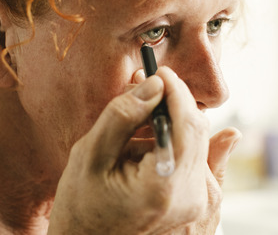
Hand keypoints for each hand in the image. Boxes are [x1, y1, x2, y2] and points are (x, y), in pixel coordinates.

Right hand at [47, 67, 239, 234]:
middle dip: (172, 101)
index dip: (175, 90)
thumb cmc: (80, 207)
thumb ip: (123, 116)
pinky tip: (140, 145)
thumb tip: (154, 83)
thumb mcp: (90, 155)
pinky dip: (170, 140)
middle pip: (196, 130)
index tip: (157, 70)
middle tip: (143, 85)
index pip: (187, 123)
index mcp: (164, 186)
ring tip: (132, 124)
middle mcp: (189, 196)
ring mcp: (194, 202)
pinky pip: (191, 156)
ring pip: (195, 140)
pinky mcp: (193, 201)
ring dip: (170, 121)